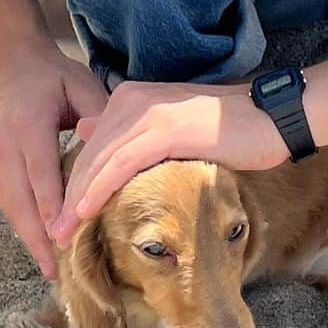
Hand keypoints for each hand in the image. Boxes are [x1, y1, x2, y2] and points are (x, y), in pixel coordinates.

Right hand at [0, 39, 109, 278]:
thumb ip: (99, 117)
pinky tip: (40, 246)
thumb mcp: (81, 86)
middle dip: (39, 239)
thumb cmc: (53, 77)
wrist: (10, 64)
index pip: (43, 177)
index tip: (67, 239)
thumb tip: (121, 149)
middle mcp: (5, 147)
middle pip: (21, 202)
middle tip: (60, 273)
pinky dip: (24, 226)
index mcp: (29, 127)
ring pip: (12, 208)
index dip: (56, 210)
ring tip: (52, 269)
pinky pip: (8, 202)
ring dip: (30, 239)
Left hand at [49, 80, 287, 247]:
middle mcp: (135, 99)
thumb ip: (139, 135)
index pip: (94, 143)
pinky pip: (121, 163)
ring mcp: (149, 112)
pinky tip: (86, 211)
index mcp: (135, 97)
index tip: (66, 213)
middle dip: (70, 194)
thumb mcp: (176, 129)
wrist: (272, 118)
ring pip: (100, 160)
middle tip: (56, 230)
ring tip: (63, 230)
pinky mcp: (165, 129)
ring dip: (78, 198)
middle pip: (91, 152)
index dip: (77, 180)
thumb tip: (92, 134)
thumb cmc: (232, 129)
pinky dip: (100, 189)